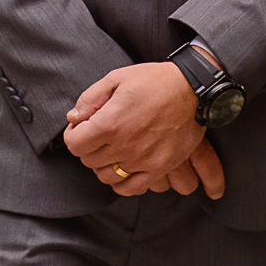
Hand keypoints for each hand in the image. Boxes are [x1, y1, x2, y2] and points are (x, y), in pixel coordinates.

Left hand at [62, 62, 220, 198]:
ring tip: (112, 149)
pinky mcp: (159, 168)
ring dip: (103, 164)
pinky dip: (122, 182)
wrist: (192, 89)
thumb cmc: (153, 80)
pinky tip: (123, 168)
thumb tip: (73, 119)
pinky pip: (131, 188)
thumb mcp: (117, 78)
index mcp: (110, 122)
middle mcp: (124, 145)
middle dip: (88, 148)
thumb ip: (90, 99)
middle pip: (89, 161)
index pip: (75, 144)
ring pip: (107, 176)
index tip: (81, 128)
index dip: (74, 135)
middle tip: (98, 135)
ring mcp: (142, 160)